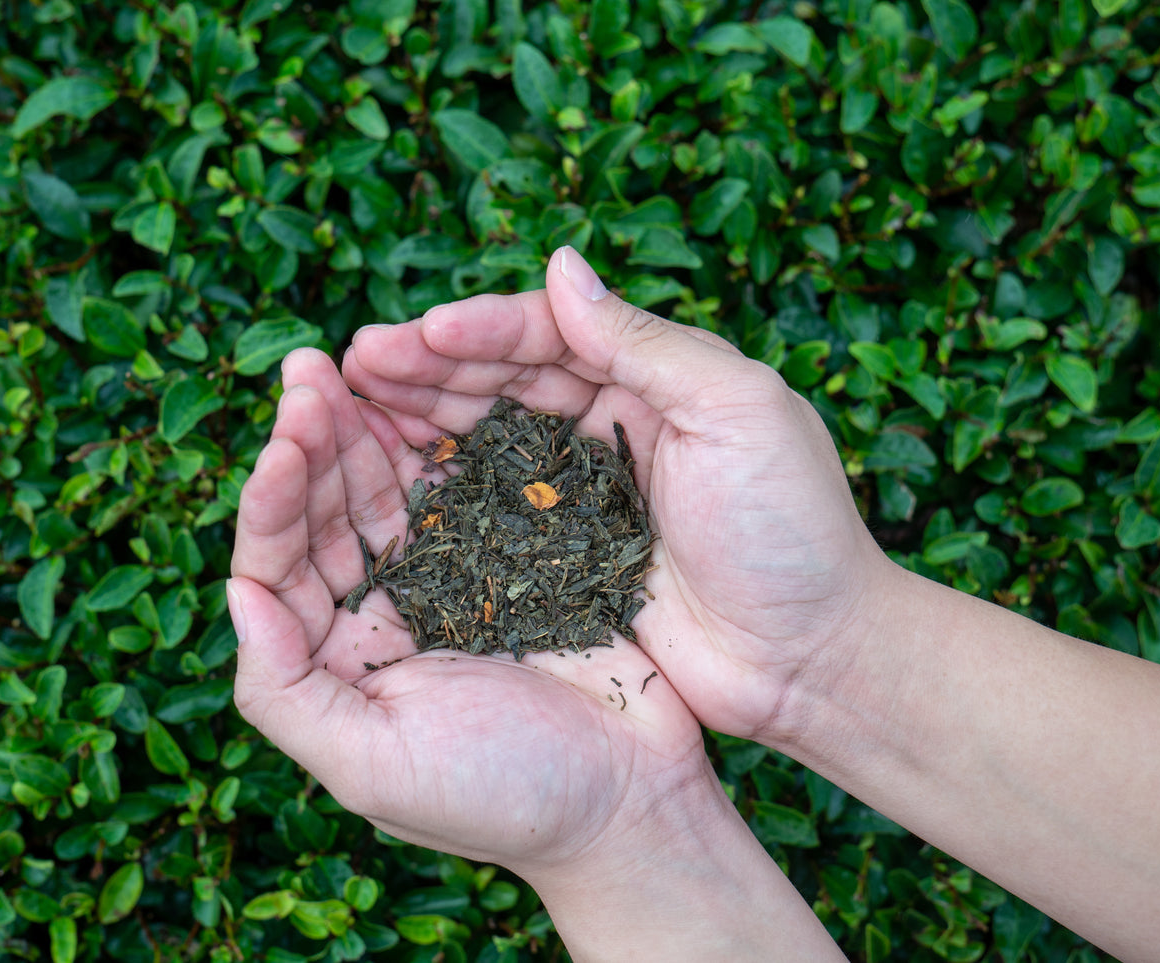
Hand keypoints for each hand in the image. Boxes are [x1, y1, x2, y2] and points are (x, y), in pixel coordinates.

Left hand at [228, 348, 729, 878]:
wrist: (634, 804)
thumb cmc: (505, 799)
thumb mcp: (371, 765)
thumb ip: (284, 690)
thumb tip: (235, 593)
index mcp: (336, 663)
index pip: (279, 566)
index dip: (272, 501)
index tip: (282, 442)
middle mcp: (381, 614)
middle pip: (325, 511)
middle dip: (311, 440)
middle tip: (307, 372)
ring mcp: (446, 577)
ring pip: (384, 487)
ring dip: (362, 426)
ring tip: (344, 363)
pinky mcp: (511, 553)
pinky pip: (461, 484)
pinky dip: (437, 437)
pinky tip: (422, 393)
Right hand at [341, 247, 890, 747]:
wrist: (810, 660)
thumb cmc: (791, 530)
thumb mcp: (736, 412)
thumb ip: (646, 342)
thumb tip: (561, 265)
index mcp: (655, 382)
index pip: (551, 337)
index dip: (481, 331)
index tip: (419, 333)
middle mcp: (610, 428)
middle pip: (504, 381)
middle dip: (429, 366)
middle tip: (355, 360)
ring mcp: (582, 496)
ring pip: (485, 439)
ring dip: (420, 416)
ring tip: (349, 403)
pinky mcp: (563, 560)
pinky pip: (489, 510)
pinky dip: (438, 487)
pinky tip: (389, 475)